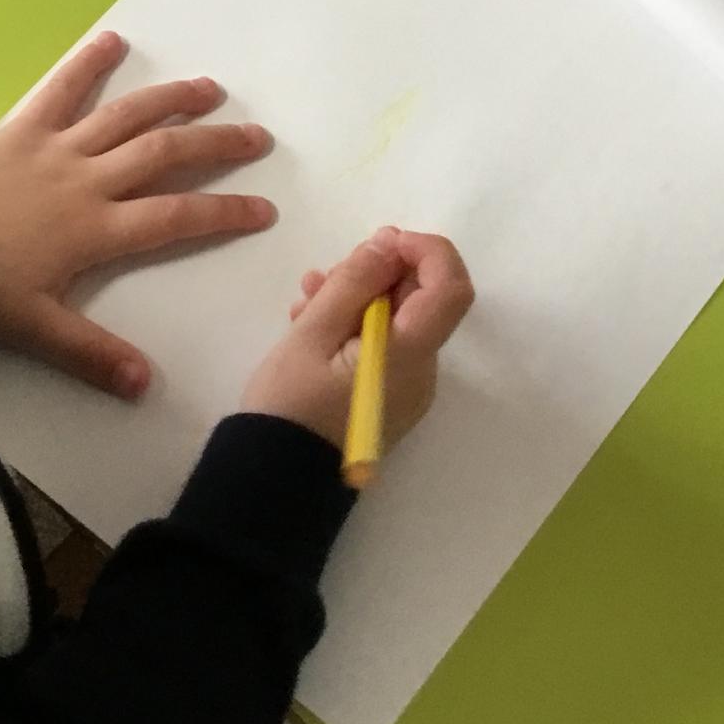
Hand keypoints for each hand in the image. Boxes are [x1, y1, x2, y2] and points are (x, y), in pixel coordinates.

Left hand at [0, 31, 276, 399]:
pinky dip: (88, 63)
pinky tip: (114, 40)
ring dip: (173, 99)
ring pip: (128, 115)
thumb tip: (145, 384)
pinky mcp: (23, 126)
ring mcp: (58, 146)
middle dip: (217, 145)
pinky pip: (62, 88)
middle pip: (166, 155)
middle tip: (258, 137)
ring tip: (210, 88)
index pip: (177, 218)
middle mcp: (89, 179)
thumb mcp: (32, 328)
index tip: (264, 209)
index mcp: (96, 229)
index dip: (225, 213)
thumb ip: (91, 353)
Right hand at [242, 227, 474, 451]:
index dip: (426, 251)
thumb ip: (353, 283)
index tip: (382, 242)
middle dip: (377, 274)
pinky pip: (383, 347)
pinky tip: (310, 322)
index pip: (450, 287)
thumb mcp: (312, 333)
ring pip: (396, 321)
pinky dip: (354, 326)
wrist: (272, 482)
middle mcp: (421, 372)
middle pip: (420, 301)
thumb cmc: (290, 406)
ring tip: (306, 297)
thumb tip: (389, 243)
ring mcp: (406, 389)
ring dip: (357, 298)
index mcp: (410, 355)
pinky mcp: (387, 398)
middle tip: (324, 275)